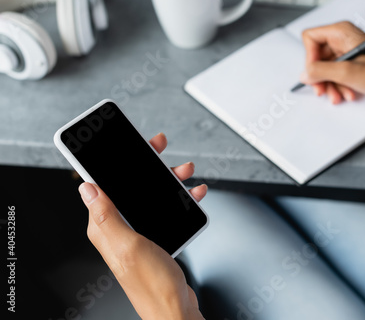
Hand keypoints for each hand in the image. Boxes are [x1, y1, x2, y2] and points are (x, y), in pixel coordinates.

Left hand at [78, 132, 206, 319]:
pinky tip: (193, 195)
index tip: (123, 145)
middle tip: (159, 148)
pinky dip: (179, 198)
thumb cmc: (153, 285)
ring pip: (149, 195)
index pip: (103, 186)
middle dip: (146, 165)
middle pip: (128, 186)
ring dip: (167, 180)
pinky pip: (164, 209)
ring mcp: (137, 232)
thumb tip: (87, 188)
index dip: (112, 163)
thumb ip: (107, 215)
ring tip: (184, 171)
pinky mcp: (153, 238)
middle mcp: (119, 228)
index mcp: (105, 227)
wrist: (175, 308)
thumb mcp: (128, 246)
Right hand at [301, 21, 364, 108]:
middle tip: (322, 89)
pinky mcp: (352, 67)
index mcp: (342, 32)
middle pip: (316, 57)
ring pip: (325, 70)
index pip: (311, 38)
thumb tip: (305, 74)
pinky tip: (347, 94)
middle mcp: (343, 40)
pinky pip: (335, 76)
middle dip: (320, 76)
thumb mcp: (348, 72)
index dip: (310, 57)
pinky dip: (338, 87)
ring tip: (338, 95)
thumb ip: (321, 71)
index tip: (314, 72)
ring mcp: (348, 54)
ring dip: (330, 85)